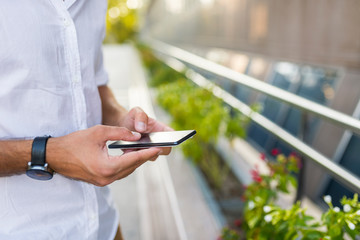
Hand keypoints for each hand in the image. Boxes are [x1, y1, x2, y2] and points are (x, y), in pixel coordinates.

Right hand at [46, 125, 162, 185]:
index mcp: (107, 167)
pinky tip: (129, 155)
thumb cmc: (74, 142)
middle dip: (143, 157)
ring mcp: (103, 181)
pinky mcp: (100, 180)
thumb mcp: (98, 132)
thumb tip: (137, 135)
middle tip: (155, 147)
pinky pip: (118, 173)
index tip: (159, 148)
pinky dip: (125, 164)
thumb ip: (120, 133)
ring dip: (135, 161)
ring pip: (126, 171)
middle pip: (132, 167)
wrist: (54, 156)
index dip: (147, 153)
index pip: (133, 159)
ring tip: (144, 150)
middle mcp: (107, 178)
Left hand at [119, 107, 172, 155]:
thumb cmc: (133, 118)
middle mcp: (159, 141)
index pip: (173, 135)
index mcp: (162, 129)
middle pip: (165, 150)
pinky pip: (142, 159)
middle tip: (146, 145)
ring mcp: (151, 149)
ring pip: (152, 156)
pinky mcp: (142, 155)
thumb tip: (142, 128)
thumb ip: (141, 116)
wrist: (122, 126)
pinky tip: (128, 149)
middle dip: (156, 149)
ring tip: (133, 146)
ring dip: (144, 153)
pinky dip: (136, 156)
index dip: (172, 139)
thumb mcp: (136, 112)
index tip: (163, 141)